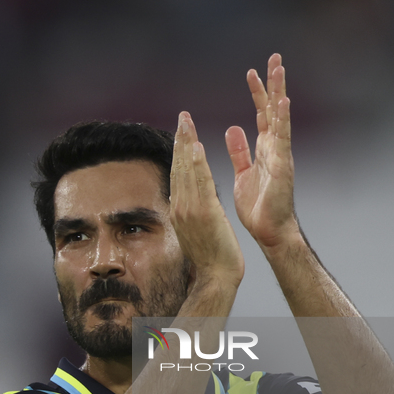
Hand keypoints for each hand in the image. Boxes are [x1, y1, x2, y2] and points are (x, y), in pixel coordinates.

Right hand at [170, 111, 243, 293]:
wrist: (216, 277)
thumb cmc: (211, 258)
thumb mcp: (196, 231)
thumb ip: (190, 213)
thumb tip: (184, 201)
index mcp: (179, 210)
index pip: (178, 174)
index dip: (179, 152)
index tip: (181, 133)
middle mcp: (180, 207)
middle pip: (179, 167)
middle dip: (180, 140)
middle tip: (183, 117)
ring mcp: (190, 210)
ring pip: (187, 171)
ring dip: (187, 144)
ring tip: (187, 122)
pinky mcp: (205, 213)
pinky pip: (200, 183)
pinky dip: (197, 164)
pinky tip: (196, 147)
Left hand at [225, 54, 299, 251]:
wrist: (269, 231)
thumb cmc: (259, 206)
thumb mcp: (243, 173)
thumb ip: (240, 151)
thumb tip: (232, 129)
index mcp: (264, 149)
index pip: (261, 115)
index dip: (257, 93)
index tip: (251, 71)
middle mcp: (275, 148)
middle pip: (273, 109)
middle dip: (273, 83)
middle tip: (275, 56)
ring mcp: (281, 155)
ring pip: (279, 117)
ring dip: (279, 91)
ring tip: (279, 67)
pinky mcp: (282, 166)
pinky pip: (282, 139)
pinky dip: (282, 119)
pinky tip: (282, 100)